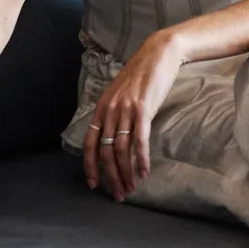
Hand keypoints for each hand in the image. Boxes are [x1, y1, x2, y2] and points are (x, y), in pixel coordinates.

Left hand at [85, 32, 184, 200]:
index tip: (93, 185)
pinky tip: (144, 172)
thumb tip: (116, 138)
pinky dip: (141, 160)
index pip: (90, 143)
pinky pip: (139, 141)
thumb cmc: (142, 74)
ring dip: (125, 173)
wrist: (158, 53)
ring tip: (131, 188)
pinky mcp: (143, 109)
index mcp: (102, 108)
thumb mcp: (121, 94)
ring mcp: (126, 110)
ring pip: (120, 150)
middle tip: (117, 194)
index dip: (90, 166)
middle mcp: (110, 110)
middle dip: (110, 177)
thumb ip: (115, 114)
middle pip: (105, 152)